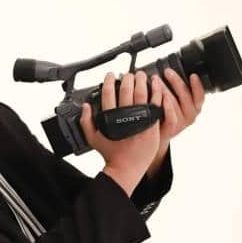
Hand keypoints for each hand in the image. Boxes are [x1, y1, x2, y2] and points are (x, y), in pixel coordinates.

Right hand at [80, 71, 162, 195]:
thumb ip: (86, 121)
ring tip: (141, 75)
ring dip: (141, 81)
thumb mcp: (93, 138)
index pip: (108, 93)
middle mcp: (125, 116)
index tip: (111, 76)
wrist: (126, 168)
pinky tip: (155, 84)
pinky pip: (155, 103)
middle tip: (128, 74)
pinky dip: (156, 91)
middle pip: (126, 90)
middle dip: (127, 78)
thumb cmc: (111, 154)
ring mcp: (139, 120)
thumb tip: (85, 106)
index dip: (109, 81)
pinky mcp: (151, 124)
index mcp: (110, 118)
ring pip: (141, 93)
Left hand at [157, 68, 204, 146]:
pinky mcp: (172, 129)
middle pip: (186, 96)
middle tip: (167, 71)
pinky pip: (172, 117)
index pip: (200, 96)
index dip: (198, 85)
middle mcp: (191, 115)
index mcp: (195, 107)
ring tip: (156, 81)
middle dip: (176, 81)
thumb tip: (170, 71)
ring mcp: (182, 123)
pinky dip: (167, 107)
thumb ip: (177, 90)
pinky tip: (160, 99)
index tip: (193, 75)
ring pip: (175, 104)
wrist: (159, 136)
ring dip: (165, 90)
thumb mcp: (177, 102)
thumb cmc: (167, 115)